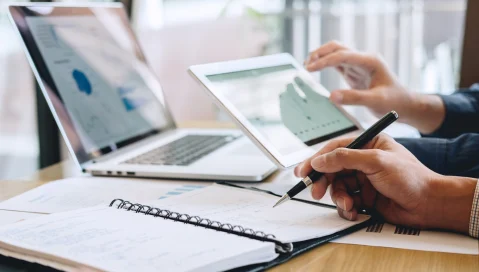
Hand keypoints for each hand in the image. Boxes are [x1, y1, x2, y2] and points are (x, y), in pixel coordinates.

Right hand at [294, 134, 475, 233]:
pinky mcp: (364, 197)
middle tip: (316, 192)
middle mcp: (363, 161)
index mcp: (367, 144)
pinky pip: (345, 201)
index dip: (316, 159)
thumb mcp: (375, 161)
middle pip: (332, 169)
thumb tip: (319, 160)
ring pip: (337, 187)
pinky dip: (346, 207)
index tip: (303, 171)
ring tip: (348, 204)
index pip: (334, 149)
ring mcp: (363, 180)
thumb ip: (344, 158)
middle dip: (323, 182)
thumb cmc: (410, 177)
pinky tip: (355, 211)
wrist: (429, 205)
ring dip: (338, 197)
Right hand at [305, 41, 445, 133]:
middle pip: (337, 47)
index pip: (343, 55)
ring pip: (335, 53)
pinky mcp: (353, 72)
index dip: (325, 61)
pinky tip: (314, 70)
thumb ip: (354, 98)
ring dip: (320, 57)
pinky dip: (324, 65)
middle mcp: (363, 59)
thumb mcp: (376, 101)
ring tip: (307, 67)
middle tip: (306, 66)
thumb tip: (331, 96)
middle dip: (320, 54)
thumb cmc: (394, 102)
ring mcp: (358, 65)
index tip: (310, 69)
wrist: (403, 104)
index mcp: (370, 61)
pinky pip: (336, 64)